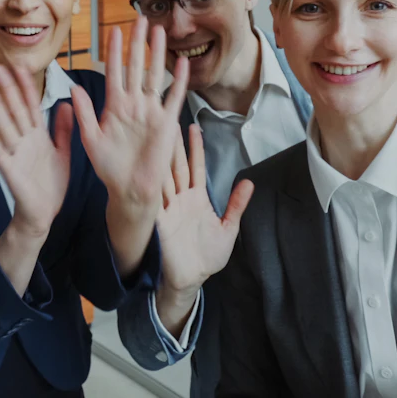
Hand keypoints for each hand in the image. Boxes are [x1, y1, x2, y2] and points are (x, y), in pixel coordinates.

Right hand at [0, 63, 73, 239]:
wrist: (43, 214)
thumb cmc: (50, 185)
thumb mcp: (62, 153)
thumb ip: (62, 129)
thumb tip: (66, 104)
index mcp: (38, 136)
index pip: (31, 105)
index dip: (25, 86)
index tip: (18, 67)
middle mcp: (24, 140)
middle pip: (14, 109)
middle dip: (6, 87)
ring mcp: (15, 153)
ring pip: (4, 124)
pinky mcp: (9, 169)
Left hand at [71, 17, 188, 217]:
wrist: (129, 190)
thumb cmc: (108, 168)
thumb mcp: (90, 139)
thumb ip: (85, 113)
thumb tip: (73, 88)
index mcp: (114, 106)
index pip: (114, 71)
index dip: (114, 51)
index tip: (114, 30)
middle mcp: (133, 104)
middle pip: (136, 66)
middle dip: (137, 43)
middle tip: (139, 18)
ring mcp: (151, 112)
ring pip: (155, 75)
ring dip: (157, 54)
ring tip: (159, 31)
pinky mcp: (166, 123)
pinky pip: (173, 97)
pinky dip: (179, 80)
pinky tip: (181, 62)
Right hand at [156, 123, 253, 311]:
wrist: (192, 280)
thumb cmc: (208, 256)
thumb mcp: (228, 229)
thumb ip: (236, 206)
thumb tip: (249, 182)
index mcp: (197, 198)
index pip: (196, 167)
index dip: (196, 148)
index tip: (195, 126)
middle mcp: (180, 198)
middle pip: (176, 165)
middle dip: (173, 143)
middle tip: (168, 118)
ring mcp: (168, 207)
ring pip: (163, 176)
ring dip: (160, 156)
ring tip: (156, 135)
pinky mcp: (158, 220)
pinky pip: (154, 198)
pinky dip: (150, 183)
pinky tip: (147, 167)